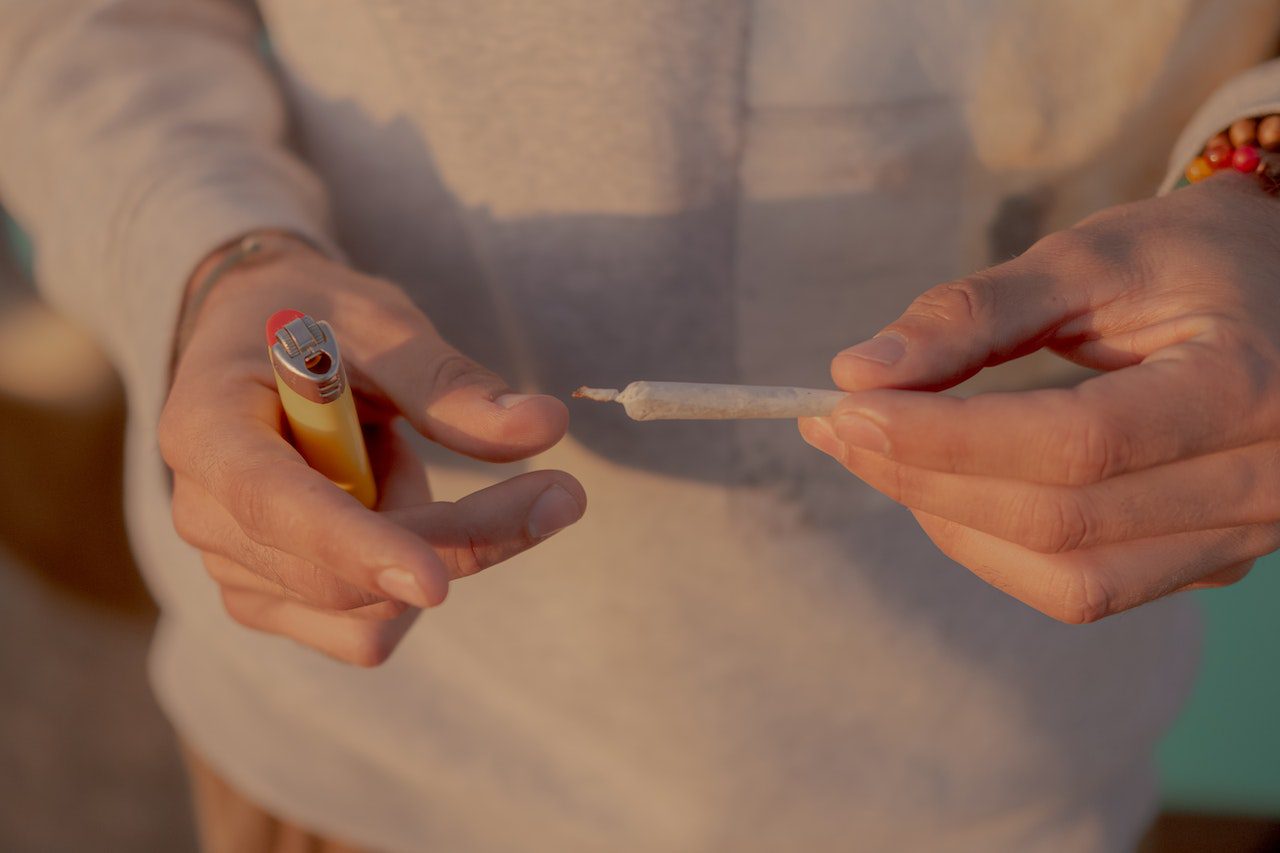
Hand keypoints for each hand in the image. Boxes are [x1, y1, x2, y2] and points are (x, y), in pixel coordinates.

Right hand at [159, 239, 584, 664]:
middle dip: (459, 538)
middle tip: (560, 492)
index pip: (275, 504)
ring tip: (391, 457)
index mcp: (206, 425)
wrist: (261, 344)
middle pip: (342, 575)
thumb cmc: (316, 319)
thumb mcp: (380, 322)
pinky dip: (405, 581)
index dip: (356, 546)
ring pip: (366, 613)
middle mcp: (203, 512)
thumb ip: (450, 381)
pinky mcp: (269, 602)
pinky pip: (365, 634)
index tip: (436, 583)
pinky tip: (384, 510)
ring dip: (427, 542)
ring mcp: (230, 569)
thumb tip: (544, 425)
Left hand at [800, 172, 1279, 622]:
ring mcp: (1244, 535)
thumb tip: (856, 372)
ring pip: (1069, 579)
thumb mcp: (1094, 255)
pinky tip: (944, 493)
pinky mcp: (1212, 560)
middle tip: (838, 430)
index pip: (1075, 444)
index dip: (945, 437)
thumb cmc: (1195, 258)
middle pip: (1060, 521)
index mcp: (1244, 386)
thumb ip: (974, 311)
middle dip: (924, 479)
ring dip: (952, 525)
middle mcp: (1264, 481)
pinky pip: (1087, 586)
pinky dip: (997, 549)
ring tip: (880, 459)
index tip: (845, 407)